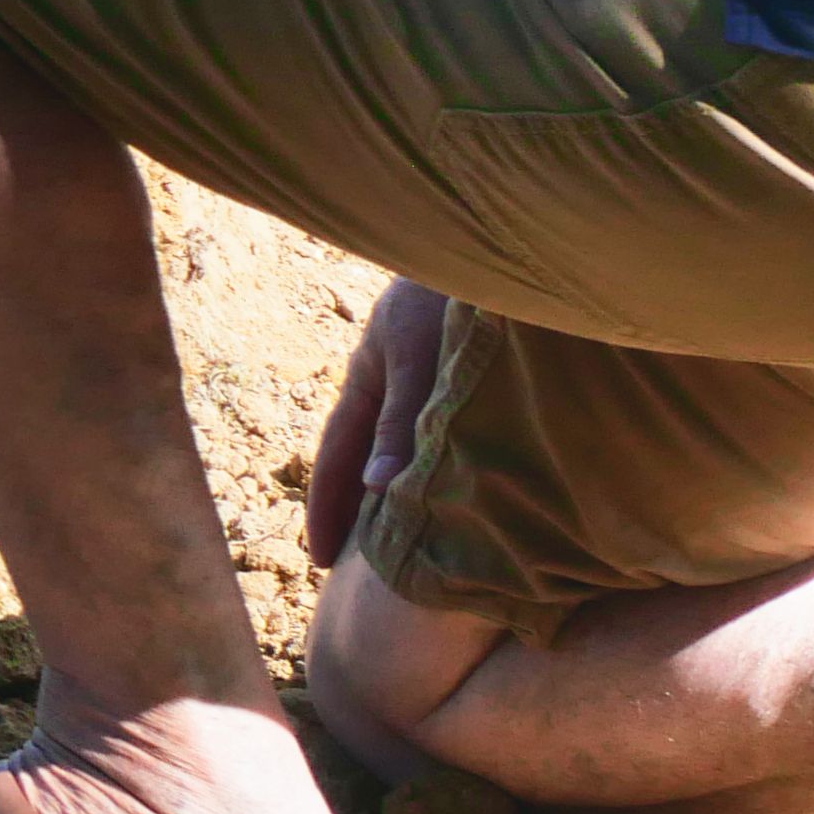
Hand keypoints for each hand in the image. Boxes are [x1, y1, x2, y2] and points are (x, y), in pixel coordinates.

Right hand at [302, 280, 449, 568]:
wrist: (492, 243)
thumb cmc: (449, 295)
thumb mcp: (419, 358)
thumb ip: (402, 422)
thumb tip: (377, 490)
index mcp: (367, 380)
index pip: (337, 456)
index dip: (328, 509)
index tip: (322, 560)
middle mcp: (393, 385)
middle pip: (368, 459)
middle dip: (361, 511)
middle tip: (359, 569)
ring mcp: (428, 382)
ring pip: (409, 451)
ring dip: (405, 495)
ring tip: (410, 549)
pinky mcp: (469, 378)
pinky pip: (444, 439)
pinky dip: (442, 472)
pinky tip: (463, 497)